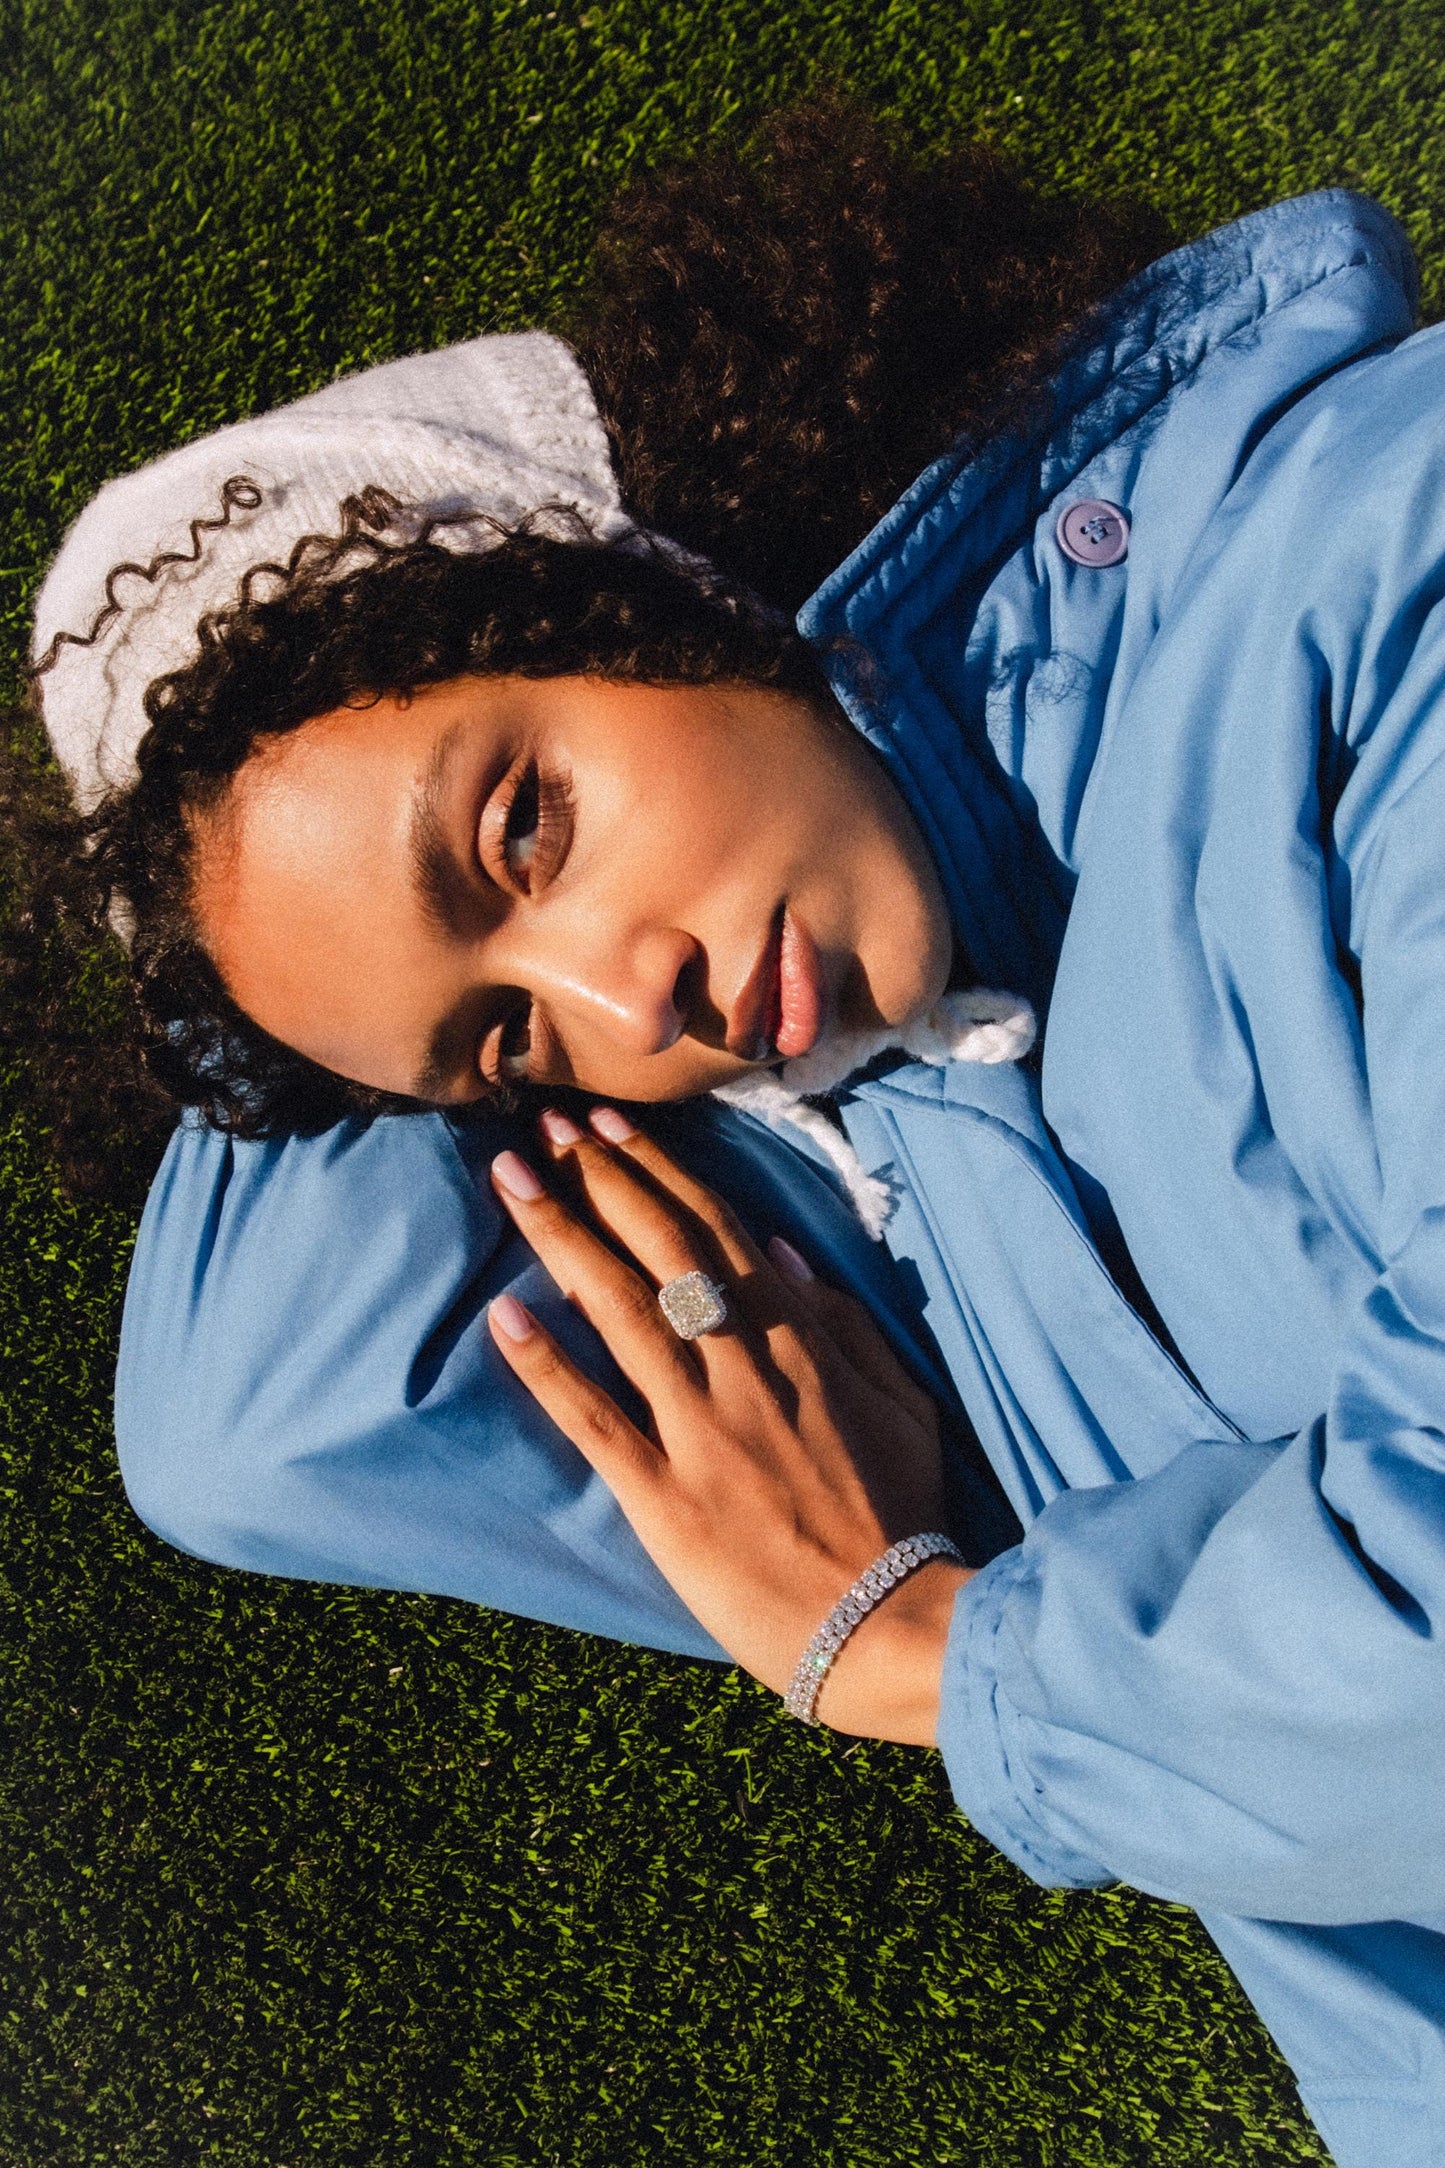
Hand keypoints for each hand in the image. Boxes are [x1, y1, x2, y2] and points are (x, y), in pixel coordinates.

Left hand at [485, 1106, 972, 1744]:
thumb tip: (781, 1249)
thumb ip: (844, 1321)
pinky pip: (598, 1420)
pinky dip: (549, 1367)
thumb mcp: (901, 1400)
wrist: (893, 1626)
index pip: (718, 1232)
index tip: (606, 1126)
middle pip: (663, 1250)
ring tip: (511, 1180)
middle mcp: (748, 1369)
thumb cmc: (902, 1514)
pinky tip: (503, 1317)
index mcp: (803, 1342)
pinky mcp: (667, 1499)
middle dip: (600, 1178)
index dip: (656, 1172)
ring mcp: (704, 1431)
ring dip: (561, 1237)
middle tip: (542, 1123)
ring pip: (622, 1312)